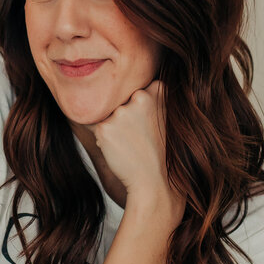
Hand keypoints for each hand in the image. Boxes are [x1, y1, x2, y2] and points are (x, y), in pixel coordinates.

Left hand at [87, 79, 185, 232]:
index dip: (142, 109)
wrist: (155, 181)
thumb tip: (124, 82)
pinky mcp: (104, 127)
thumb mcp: (165, 116)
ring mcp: (121, 111)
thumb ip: (150, 97)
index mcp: (159, 89)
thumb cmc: (160, 150)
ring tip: (132, 144)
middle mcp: (140, 96)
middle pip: (121, 100)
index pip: (138, 89)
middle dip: (125, 117)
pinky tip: (121, 149)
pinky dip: (105, 139)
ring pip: (109, 114)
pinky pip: (98, 128)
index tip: (151, 124)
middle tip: (140, 137)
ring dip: (114, 128)